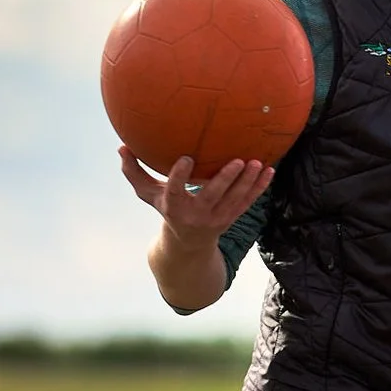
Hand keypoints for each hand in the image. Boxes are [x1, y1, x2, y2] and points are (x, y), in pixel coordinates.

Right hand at [119, 147, 272, 237]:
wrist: (188, 244)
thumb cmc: (167, 210)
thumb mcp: (148, 195)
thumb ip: (134, 172)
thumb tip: (121, 146)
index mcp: (174, 207)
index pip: (175, 191)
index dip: (180, 176)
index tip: (187, 158)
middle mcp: (196, 214)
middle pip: (213, 196)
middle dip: (226, 179)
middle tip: (238, 160)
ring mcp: (217, 218)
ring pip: (235, 199)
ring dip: (248, 182)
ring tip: (257, 162)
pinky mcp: (232, 218)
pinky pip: (248, 202)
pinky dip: (259, 188)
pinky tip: (269, 171)